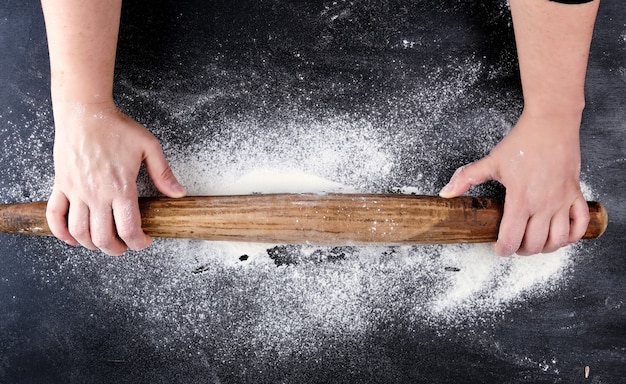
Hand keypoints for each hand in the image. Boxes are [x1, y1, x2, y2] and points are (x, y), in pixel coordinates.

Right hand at [46, 101, 185, 254]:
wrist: (85, 111)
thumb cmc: (116, 127)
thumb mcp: (149, 146)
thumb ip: (163, 173)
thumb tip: (179, 193)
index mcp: (121, 187)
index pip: (129, 229)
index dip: (138, 242)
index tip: (145, 241)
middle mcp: (97, 193)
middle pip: (103, 238)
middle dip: (117, 249)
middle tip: (125, 246)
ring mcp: (76, 191)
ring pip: (79, 231)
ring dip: (91, 245)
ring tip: (103, 243)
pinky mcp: (61, 185)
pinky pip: (54, 215)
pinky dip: (61, 232)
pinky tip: (72, 238)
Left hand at [439, 111, 589, 255]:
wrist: (551, 123)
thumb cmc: (522, 142)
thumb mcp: (491, 161)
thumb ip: (467, 178)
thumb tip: (446, 192)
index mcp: (520, 199)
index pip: (512, 239)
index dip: (503, 249)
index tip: (499, 248)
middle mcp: (543, 204)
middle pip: (534, 244)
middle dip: (522, 250)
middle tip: (514, 245)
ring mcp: (561, 201)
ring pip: (558, 240)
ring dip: (546, 247)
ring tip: (535, 242)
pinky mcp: (575, 194)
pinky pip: (580, 224)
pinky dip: (573, 236)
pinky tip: (561, 234)